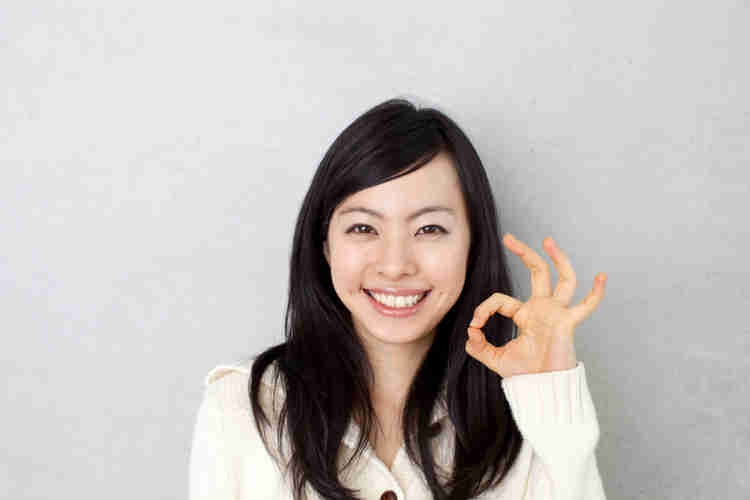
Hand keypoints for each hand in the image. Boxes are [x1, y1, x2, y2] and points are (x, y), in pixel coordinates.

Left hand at [465, 233, 606, 377]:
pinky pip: (585, 307)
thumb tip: (469, 332)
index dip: (484, 309)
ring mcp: (557, 314)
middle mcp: (542, 309)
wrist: (542, 390)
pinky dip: (595, 293)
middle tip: (508, 237)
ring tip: (547, 240)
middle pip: (536, 272)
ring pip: (563, 279)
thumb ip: (479, 346)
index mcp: (524, 315)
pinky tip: (601, 276)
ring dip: (557, 259)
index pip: (500, 300)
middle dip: (524, 253)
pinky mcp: (567, 324)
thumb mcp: (494, 358)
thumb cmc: (524, 375)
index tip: (474, 325)